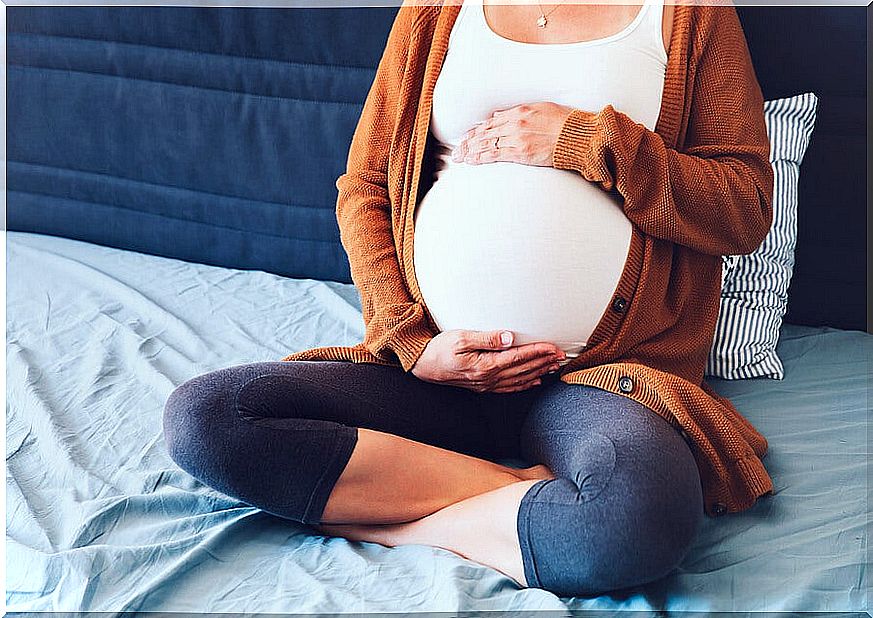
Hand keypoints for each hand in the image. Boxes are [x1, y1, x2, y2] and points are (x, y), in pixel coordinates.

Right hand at [410, 329, 566, 393]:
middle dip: (544, 362)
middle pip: (523, 369)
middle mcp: (488, 378)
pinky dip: (524, 384)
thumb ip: (487, 338)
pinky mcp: (482, 387)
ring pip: (519, 380)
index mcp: (485, 365)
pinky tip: (534, 381)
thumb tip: (509, 337)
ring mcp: (486, 385)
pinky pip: (509, 388)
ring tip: (554, 366)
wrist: (423, 366)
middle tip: (562, 355)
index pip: (519, 357)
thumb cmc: (439, 349)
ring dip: (538, 372)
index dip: (538, 351)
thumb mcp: (461, 338)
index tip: (553, 347)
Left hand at [451, 102, 577, 166]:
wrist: (576, 136)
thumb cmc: (564, 123)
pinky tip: (472, 161)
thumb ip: (520, 112)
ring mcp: (517, 138)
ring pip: (487, 144)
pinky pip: (495, 155)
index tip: (468, 136)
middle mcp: (515, 123)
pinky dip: (481, 158)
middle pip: (485, 133)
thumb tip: (501, 115)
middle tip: (458, 150)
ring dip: (471, 151)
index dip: (477, 130)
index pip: (492, 122)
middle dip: (469, 142)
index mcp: (520, 111)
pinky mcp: (521, 152)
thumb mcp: (541, 108)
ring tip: (460, 157)